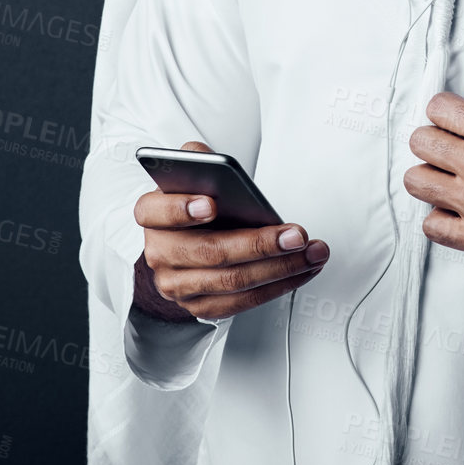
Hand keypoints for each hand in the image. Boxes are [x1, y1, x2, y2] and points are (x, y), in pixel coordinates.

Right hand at [132, 141, 328, 322]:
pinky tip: (301, 270)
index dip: (181, 209)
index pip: (156, 212)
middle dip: (259, 245)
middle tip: (296, 235)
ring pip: (232, 282)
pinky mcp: (201, 306)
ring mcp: (178, 285)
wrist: (179, 246)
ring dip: (280, 268)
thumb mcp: (189, 174)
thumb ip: (196, 160)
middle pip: (210, 253)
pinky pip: (243, 301)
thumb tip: (207, 158)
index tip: (212, 203)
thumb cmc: (192, 204)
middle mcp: (160, 253)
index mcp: (151, 215)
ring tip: (311, 252)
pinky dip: (278, 286)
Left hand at [403, 72, 463, 271]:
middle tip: (455, 146)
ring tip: (452, 176)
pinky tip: (460, 208)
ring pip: (416, 182)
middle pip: (419, 142)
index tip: (459, 119)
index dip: (447, 110)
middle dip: (435, 138)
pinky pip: (431, 225)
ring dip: (431, 175)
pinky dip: (440, 215)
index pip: (436, 108)